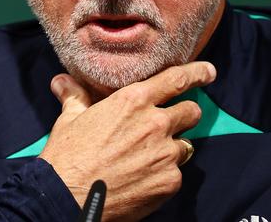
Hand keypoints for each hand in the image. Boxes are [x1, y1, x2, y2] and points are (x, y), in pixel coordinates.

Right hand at [39, 61, 215, 220]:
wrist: (66, 198)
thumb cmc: (67, 156)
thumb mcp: (70, 119)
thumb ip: (76, 96)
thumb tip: (61, 81)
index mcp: (134, 100)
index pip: (177, 79)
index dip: (197, 73)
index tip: (208, 72)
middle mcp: (155, 122)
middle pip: (191, 111)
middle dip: (186, 115)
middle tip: (171, 124)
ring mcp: (165, 153)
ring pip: (186, 144)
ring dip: (173, 148)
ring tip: (149, 158)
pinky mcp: (169, 180)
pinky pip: (176, 172)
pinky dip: (164, 175)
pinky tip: (144, 179)